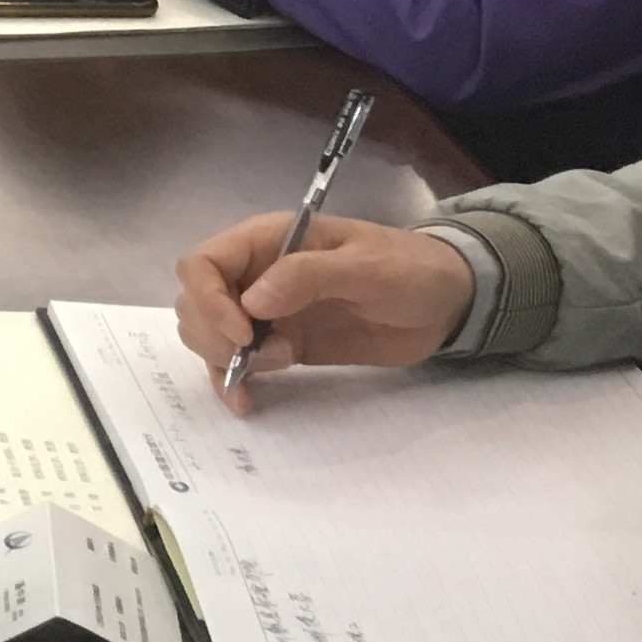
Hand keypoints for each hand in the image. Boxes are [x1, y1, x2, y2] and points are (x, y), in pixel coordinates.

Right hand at [172, 211, 474, 410]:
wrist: (447, 302)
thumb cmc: (409, 271)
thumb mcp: (367, 267)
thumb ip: (310, 276)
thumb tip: (253, 301)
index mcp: (265, 241)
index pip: (202, 264)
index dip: (208, 299)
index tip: (243, 332)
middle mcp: (254, 275)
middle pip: (194, 302)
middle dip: (213, 334)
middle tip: (259, 357)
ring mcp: (265, 313)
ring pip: (206, 333)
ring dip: (223, 357)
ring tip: (276, 367)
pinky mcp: (281, 345)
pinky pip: (236, 361)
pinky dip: (231, 381)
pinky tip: (245, 400)